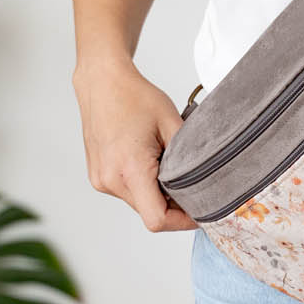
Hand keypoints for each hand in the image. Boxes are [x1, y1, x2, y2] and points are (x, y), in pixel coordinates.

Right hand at [72, 59, 199, 232]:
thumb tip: (205, 180)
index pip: (157, 219)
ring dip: (157, 194)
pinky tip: (150, 161)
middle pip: (149, 213)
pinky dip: (142, 184)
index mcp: (129, 169)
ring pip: (139, 203)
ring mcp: (100, 179)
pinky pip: (127, 191)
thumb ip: (189, 156)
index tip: (200, 211)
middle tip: (191, 184)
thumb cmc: (134, 96)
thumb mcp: (171, 122)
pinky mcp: (97, 176)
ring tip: (166, 164)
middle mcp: (110, 180)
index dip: (183, 221)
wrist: (101, 81)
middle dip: (173, 205)